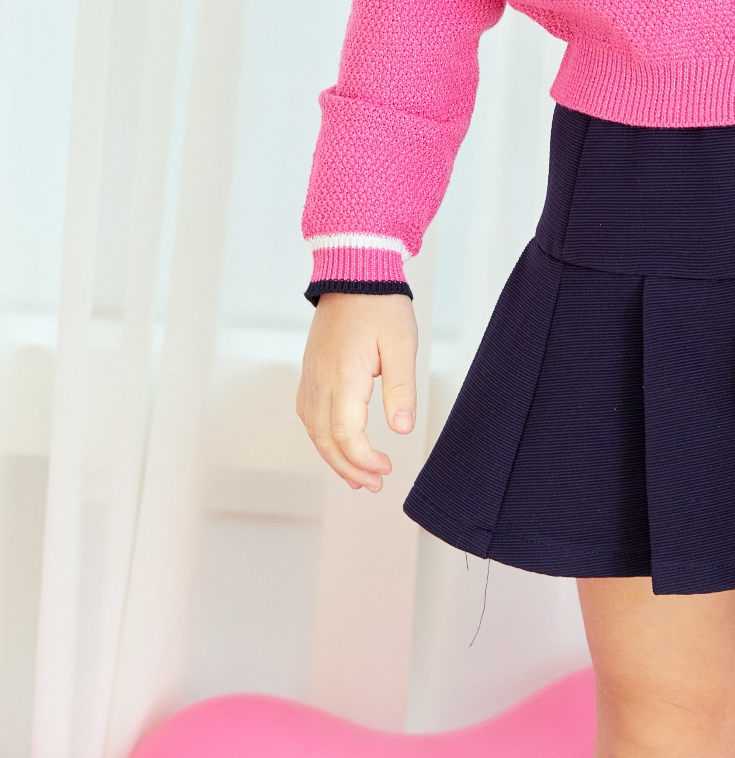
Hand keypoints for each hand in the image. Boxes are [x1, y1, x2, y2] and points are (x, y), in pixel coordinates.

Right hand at [296, 291, 418, 491]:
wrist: (353, 273)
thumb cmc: (381, 305)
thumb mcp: (402, 344)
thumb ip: (401, 388)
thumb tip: (401, 429)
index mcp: (343, 377)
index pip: (346, 435)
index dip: (364, 460)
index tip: (386, 468)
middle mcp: (320, 381)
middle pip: (326, 441)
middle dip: (349, 469)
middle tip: (374, 484)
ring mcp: (311, 377)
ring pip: (314, 431)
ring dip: (334, 457)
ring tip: (358, 475)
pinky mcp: (310, 371)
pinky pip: (309, 414)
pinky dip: (322, 437)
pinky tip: (337, 444)